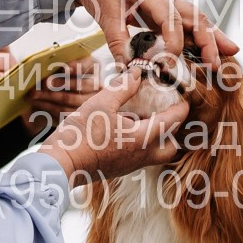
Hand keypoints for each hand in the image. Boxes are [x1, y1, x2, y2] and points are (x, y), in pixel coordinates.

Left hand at [25, 55, 102, 129]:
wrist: (55, 93)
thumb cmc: (57, 74)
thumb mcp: (56, 65)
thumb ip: (52, 65)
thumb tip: (36, 70)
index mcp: (92, 66)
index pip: (88, 65)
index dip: (77, 66)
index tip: (64, 68)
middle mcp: (96, 84)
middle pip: (80, 85)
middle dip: (60, 83)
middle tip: (44, 83)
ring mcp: (91, 102)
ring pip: (71, 101)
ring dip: (50, 97)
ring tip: (34, 94)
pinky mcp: (80, 115)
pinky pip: (66, 113)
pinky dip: (49, 107)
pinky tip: (37, 103)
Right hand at [40, 71, 187, 185]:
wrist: (60, 164)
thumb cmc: (79, 136)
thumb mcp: (101, 103)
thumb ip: (123, 87)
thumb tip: (137, 74)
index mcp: (142, 139)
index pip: (173, 121)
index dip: (181, 106)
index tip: (182, 96)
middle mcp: (141, 156)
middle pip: (171, 146)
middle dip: (173, 130)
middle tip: (166, 111)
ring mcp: (130, 165)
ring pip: (156, 153)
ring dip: (157, 137)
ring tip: (145, 117)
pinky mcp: (119, 169)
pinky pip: (140, 156)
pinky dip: (141, 143)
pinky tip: (126, 128)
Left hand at [71, 0, 236, 66]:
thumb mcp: (104, 14)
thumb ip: (117, 41)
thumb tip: (129, 69)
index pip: (171, 18)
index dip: (174, 41)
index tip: (171, 61)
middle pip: (195, 16)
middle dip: (209, 40)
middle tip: (217, 63)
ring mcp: (169, 3)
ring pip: (198, 19)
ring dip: (214, 37)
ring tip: (231, 53)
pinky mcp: (167, 12)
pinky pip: (189, 24)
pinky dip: (202, 37)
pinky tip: (214, 51)